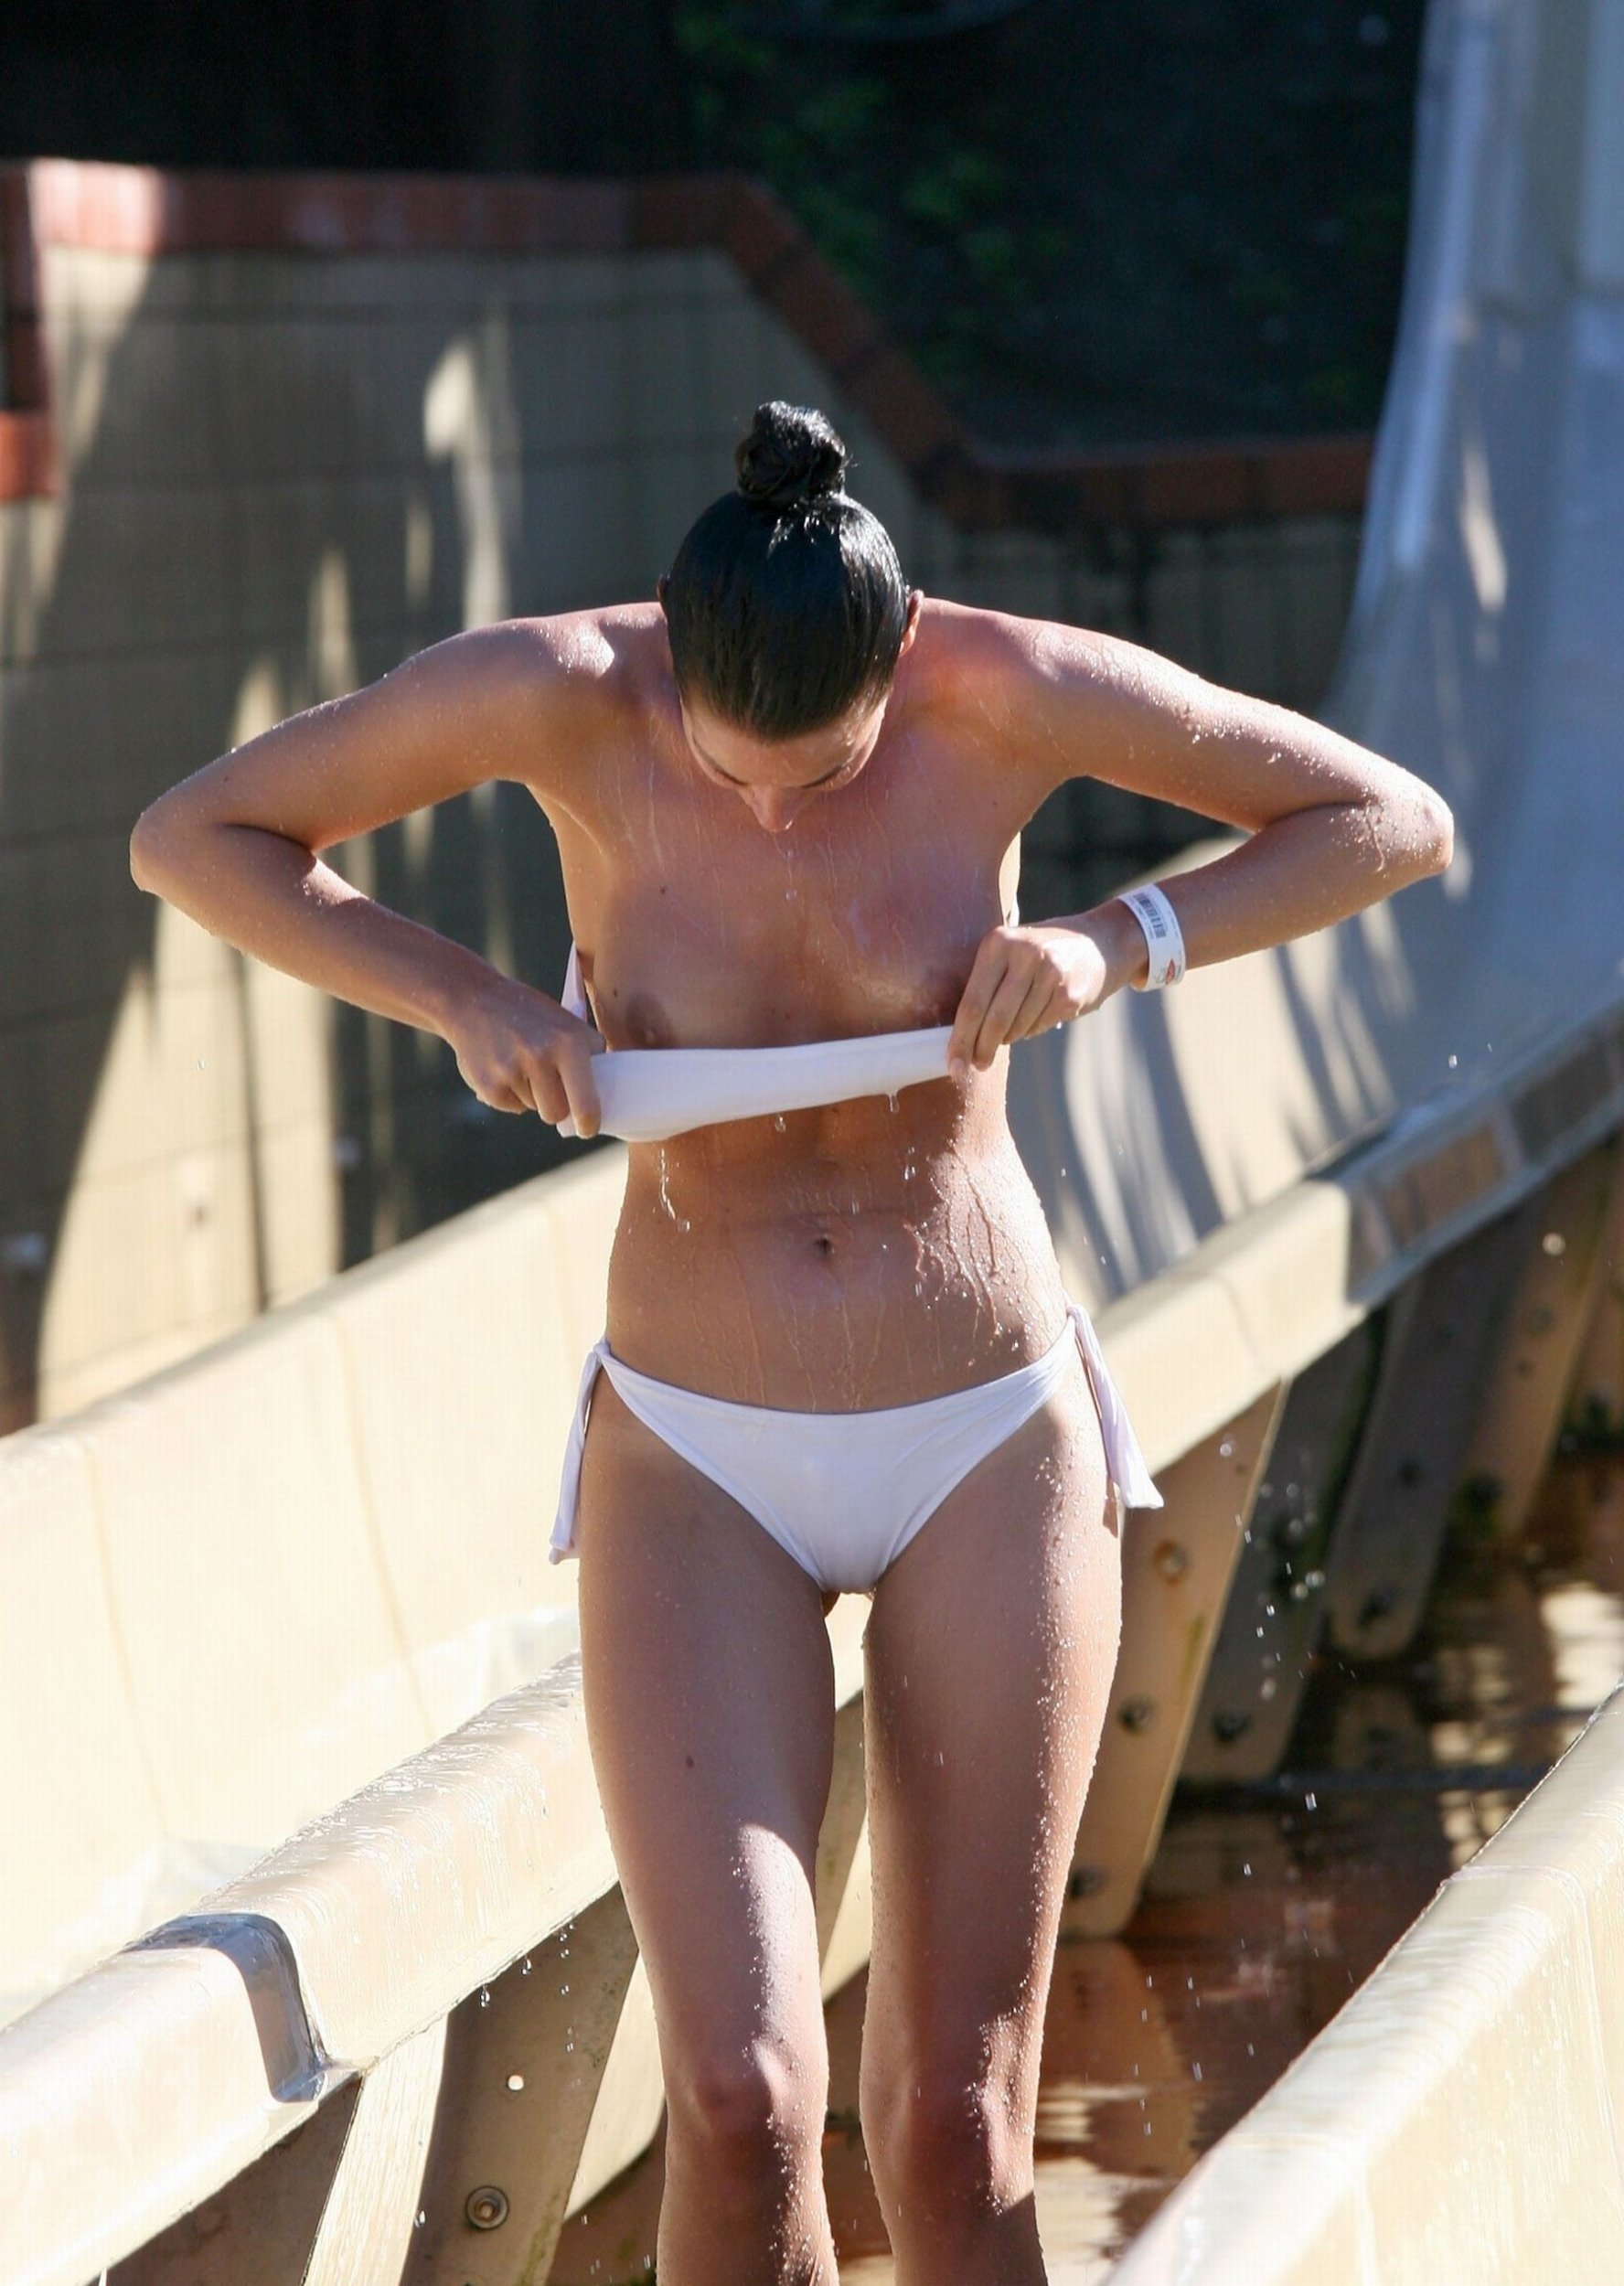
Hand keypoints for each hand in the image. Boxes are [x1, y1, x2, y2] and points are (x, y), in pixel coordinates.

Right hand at [444, 974, 604, 1137]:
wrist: (473, 1000)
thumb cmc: (530, 1015)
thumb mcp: (566, 1022)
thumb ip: (588, 1053)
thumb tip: (606, 1092)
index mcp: (568, 1041)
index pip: (586, 1102)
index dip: (589, 1122)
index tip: (588, 1128)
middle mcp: (540, 1056)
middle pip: (557, 1113)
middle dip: (557, 1106)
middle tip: (549, 1084)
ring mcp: (511, 1073)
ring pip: (535, 1109)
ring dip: (532, 1095)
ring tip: (521, 1063)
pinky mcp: (489, 1087)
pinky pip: (513, 1107)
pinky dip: (511, 1094)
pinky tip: (503, 1067)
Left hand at [947, 921, 1114, 1080]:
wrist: (1099, 943)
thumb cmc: (1040, 954)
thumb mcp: (1009, 951)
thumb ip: (985, 983)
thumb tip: (958, 1038)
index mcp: (998, 942)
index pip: (972, 1002)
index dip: (960, 1039)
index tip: (953, 1066)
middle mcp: (1024, 954)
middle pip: (992, 1019)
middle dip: (980, 1050)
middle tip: (974, 1067)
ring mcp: (1050, 973)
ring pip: (1016, 1028)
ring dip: (1007, 1039)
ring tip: (1007, 1032)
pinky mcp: (1070, 994)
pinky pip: (1038, 1027)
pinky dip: (1030, 1031)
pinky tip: (1033, 1018)